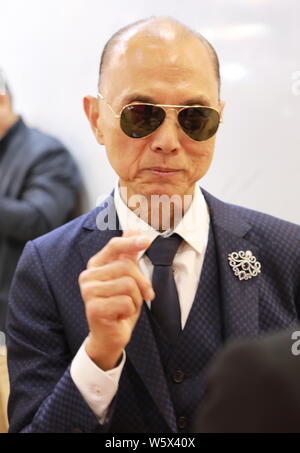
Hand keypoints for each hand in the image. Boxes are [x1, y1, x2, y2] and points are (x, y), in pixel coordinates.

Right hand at [78, 230, 153, 369]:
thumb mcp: (127, 278)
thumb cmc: (119, 305)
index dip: (131, 242)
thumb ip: (128, 254)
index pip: (114, 246)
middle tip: (142, 296)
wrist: (110, 336)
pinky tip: (120, 316)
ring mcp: (88, 293)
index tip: (147, 240)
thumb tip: (133, 228)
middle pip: (127, 267)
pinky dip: (130, 311)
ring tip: (127, 307)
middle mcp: (88, 276)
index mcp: (95, 265)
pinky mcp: (94, 309)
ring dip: (136, 299)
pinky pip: (126, 302)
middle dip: (141, 283)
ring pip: (128, 285)